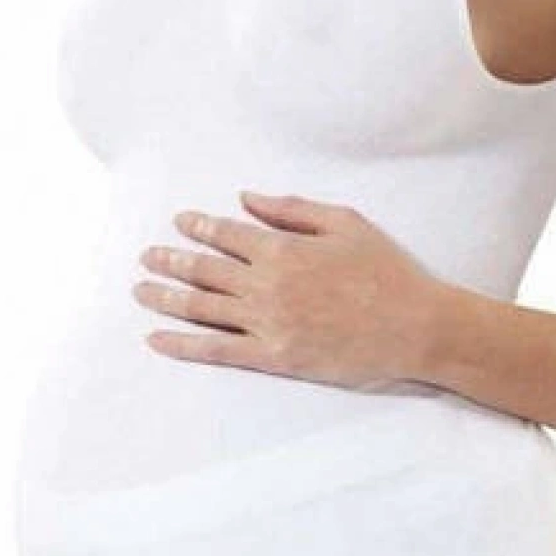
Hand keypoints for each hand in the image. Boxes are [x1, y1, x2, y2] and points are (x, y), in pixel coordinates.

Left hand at [132, 190, 444, 387]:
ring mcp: (267, 323)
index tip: (179, 222)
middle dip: (171, 259)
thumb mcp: (345, 222)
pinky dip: (182, 344)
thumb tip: (247, 198)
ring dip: (166, 296)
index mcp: (284, 248)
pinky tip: (157, 339)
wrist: (414, 326)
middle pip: (205, 270)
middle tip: (146, 255)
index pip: (227, 234)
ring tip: (141, 289)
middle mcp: (267, 285)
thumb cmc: (386, 270)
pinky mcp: (273, 357)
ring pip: (201, 308)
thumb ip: (292, 209)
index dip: (199, 226)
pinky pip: (216, 350)